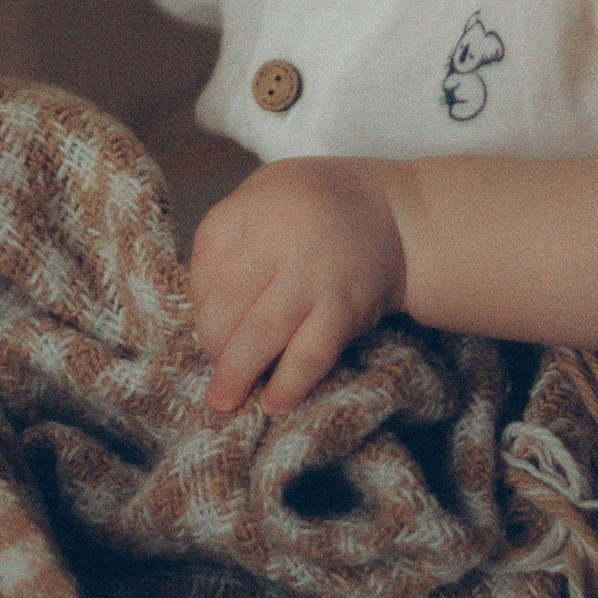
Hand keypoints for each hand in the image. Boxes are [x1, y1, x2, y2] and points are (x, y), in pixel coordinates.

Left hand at [187, 156, 408, 417]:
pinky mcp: (344, 310)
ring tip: (223, 399)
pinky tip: (272, 403)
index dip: (198, 297)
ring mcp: (315, 275)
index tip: (204, 319)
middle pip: (227, 302)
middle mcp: (282, 238)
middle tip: (213, 364)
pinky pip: (308, 356)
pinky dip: (287, 385)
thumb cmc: (319, 208)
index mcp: (255, 205)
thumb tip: (200, 304)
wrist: (399, 217)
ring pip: (262, 334)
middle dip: (211, 343)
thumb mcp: (268, 194)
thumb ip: (233, 236)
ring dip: (236, 374)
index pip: (206, 257)